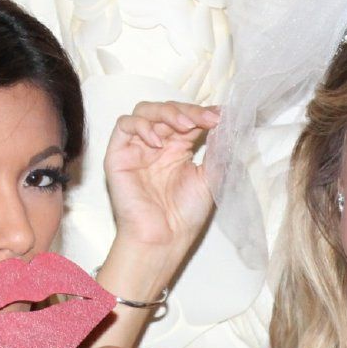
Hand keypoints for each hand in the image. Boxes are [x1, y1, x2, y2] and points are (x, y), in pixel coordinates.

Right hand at [104, 101, 219, 251]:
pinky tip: (158, 142)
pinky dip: (141, 126)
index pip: (188, 118)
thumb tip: (227, 123)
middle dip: (188, 111)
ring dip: (166, 112)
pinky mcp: (118, 154)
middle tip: (206, 119)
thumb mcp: (211, 177)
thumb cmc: (185, 214)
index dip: (203, 113)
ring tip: (185, 126)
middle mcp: (157, 144)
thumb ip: (217, 150)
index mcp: (178, 148)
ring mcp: (137, 148)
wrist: (164, 237)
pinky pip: (123, 125)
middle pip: (168, 110)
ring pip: (145, 111)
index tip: (221, 116)